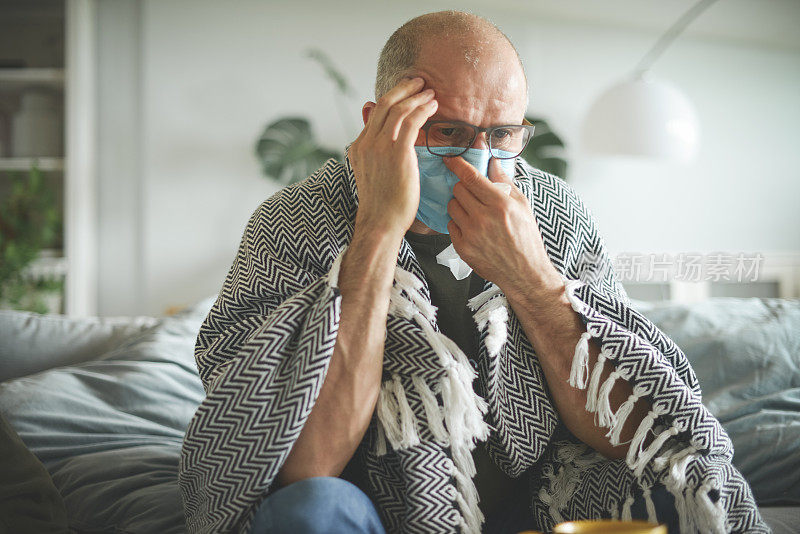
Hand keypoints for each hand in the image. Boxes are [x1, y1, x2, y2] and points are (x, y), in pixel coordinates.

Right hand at [348, 77, 437, 237]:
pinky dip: (423, 109)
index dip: (392, 98)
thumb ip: (376, 152)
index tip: (407, 92)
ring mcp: (380, 147)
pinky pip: (411, 121)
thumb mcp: (373, 173)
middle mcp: (366, 142)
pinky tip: (433, 107)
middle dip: (403, 89)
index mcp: (358, 147)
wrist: (380, 222)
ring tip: (431, 93)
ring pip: (398, 109)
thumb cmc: (382, 204)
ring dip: (417, 97)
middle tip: (419, 82)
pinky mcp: (397, 152)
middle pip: (384, 103)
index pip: (374, 113)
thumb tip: (378, 138)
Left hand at [445, 157, 562, 295]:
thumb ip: (505, 182)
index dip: (458, 165)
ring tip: (475, 213)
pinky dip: (459, 224)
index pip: (471, 177)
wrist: (524, 272)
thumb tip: (492, 162)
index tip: (450, 159)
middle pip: (458, 189)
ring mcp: (471, 233)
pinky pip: (451, 225)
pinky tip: (473, 229)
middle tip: (475, 196)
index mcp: (500, 204)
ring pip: (452, 206)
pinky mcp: (462, 247)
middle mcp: (483, 217)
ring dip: (460, 205)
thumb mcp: (523, 206)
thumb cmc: (526, 238)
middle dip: (464, 188)